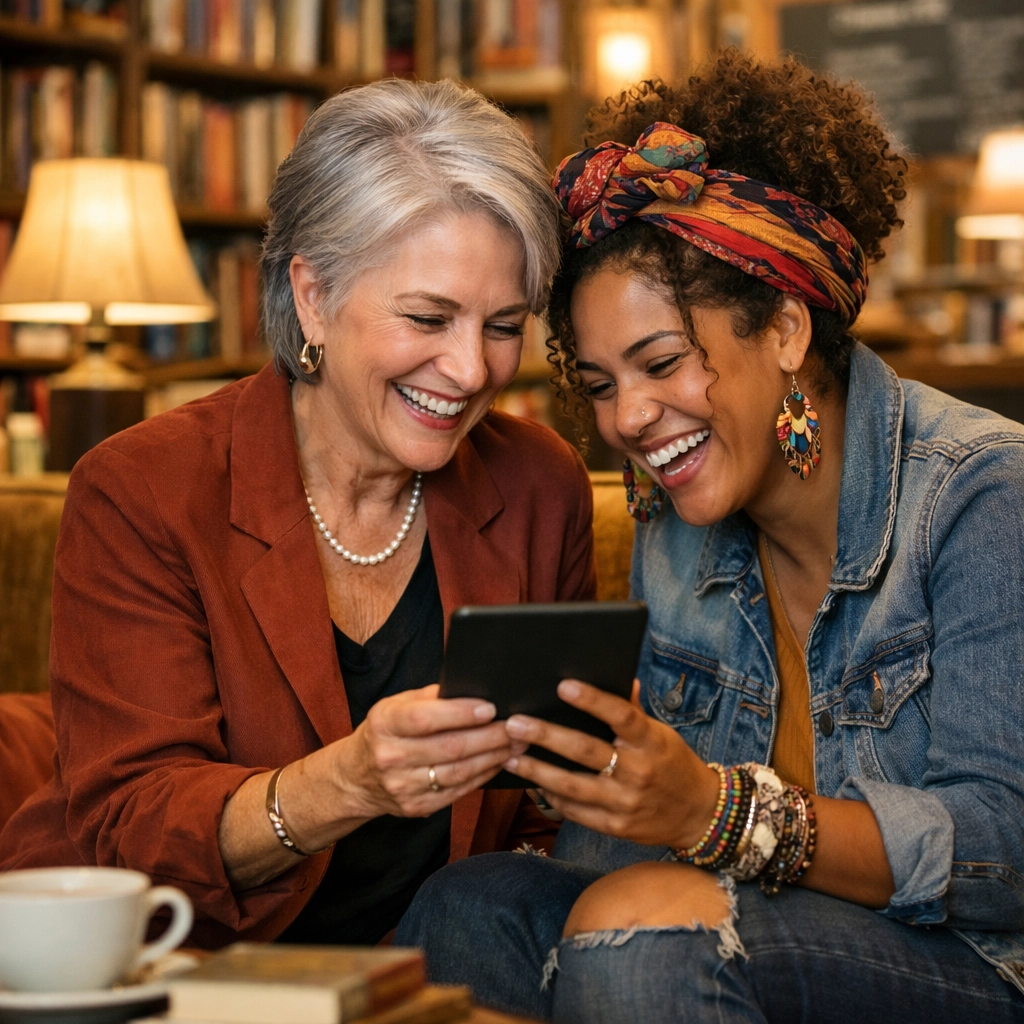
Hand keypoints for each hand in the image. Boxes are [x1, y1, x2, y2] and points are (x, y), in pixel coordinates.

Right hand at [334, 684, 526, 818]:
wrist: (356, 778)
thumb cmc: (384, 732)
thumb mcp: (395, 705)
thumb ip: (430, 696)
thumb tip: (470, 688)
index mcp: (384, 723)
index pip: (424, 718)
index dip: (460, 713)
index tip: (490, 708)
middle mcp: (390, 757)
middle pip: (449, 748)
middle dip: (490, 737)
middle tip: (518, 727)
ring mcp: (402, 786)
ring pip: (458, 773)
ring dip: (493, 758)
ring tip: (517, 744)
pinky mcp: (415, 807)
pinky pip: (458, 792)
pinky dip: (482, 776)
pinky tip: (498, 763)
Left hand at [503, 679, 719, 849]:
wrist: (700, 814)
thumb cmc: (673, 763)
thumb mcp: (661, 733)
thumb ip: (634, 709)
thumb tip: (620, 676)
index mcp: (652, 741)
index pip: (621, 715)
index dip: (592, 700)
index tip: (563, 686)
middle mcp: (639, 771)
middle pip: (586, 751)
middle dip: (546, 736)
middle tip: (515, 724)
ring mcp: (626, 802)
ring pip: (573, 785)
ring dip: (537, 771)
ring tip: (509, 757)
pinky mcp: (616, 827)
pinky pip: (576, 811)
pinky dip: (551, 797)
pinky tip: (533, 783)